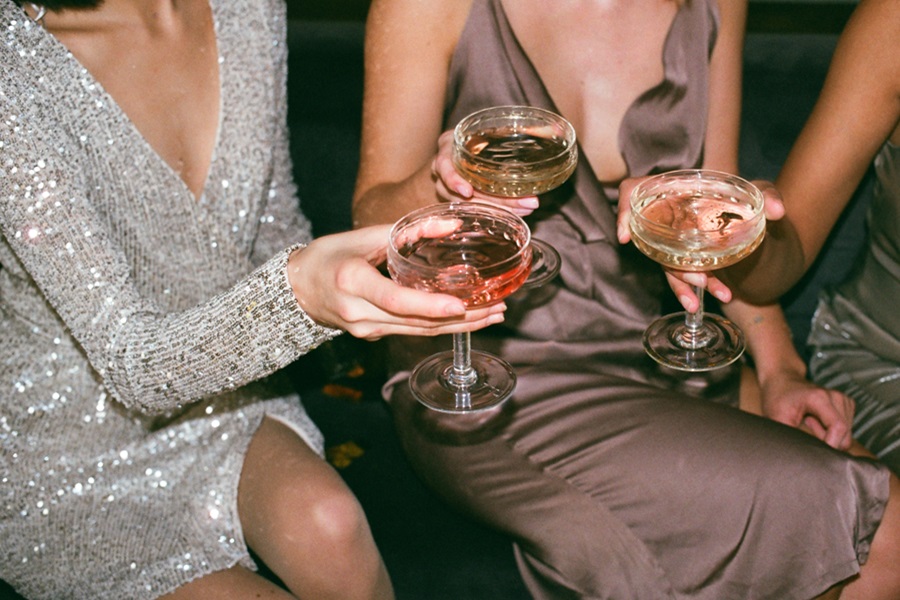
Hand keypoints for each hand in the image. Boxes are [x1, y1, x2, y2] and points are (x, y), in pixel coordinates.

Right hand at [287, 225, 505, 339]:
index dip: (428, 306)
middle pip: (415, 323)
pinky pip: (411, 332)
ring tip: (492, 315)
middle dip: (461, 319)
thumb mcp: (363, 235)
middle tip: (497, 309)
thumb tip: (452, 224)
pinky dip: (440, 326)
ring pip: (418, 332)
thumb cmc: (328, 256)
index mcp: (352, 281)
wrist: (297, 289)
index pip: (395, 300)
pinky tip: (467, 319)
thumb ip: (408, 231)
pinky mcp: (373, 335)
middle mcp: (359, 312)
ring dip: (459, 327)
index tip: (459, 305)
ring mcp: (366, 329)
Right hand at [430, 131, 538, 215]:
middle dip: (494, 201)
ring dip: (499, 209)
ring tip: (526, 208)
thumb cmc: (480, 134)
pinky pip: (476, 210)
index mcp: (448, 146)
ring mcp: (449, 187)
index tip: (468, 191)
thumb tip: (555, 130)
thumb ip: (516, 130)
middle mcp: (444, 169)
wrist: (468, 146)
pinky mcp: (461, 199)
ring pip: (470, 206)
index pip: (443, 166)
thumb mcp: (492, 127)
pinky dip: (497, 211)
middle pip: (462, 192)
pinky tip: (518, 212)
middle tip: (525, 204)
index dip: (454, 180)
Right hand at [616, 175, 785, 311]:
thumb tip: (778, 211)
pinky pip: (680, 275)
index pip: (633, 193)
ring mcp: (673, 239)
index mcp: (674, 190)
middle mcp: (667, 215)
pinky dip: (692, 289)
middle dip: (673, 264)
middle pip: (651, 239)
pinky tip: (711, 299)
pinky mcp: (684, 258)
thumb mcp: (758, 191)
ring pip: (666, 264)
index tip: (624, 237)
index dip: (624, 213)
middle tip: (700, 280)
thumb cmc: (749, 199)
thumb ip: (768, 196)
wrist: (759, 221)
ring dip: (684, 284)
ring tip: (705, 299)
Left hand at [760, 372, 854, 450]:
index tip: (815, 452)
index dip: (830, 445)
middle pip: (845, 435)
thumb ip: (791, 437)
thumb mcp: (776, 418)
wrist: (781, 380)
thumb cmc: (776, 399)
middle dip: (826, 441)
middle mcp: (836, 397)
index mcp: (820, 398)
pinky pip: (845, 430)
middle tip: (805, 426)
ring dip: (828, 435)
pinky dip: (831, 430)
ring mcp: (843, 400)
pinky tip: (816, 419)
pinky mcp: (846, 404)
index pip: (838, 428)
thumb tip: (799, 458)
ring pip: (846, 435)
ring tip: (808, 421)